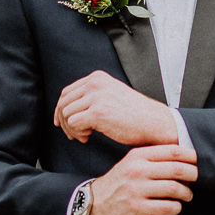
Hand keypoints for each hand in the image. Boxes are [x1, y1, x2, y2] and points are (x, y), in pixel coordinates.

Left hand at [55, 70, 178, 146]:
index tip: (61, 122)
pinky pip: (73, 124)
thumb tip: (68, 108)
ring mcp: (96, 97)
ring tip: (85, 135)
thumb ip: (92, 95)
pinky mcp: (98, 113)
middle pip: (64, 103)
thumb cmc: (135, 114)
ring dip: (72, 129)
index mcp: (97, 78)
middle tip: (73, 134)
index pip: (67, 92)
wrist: (154, 122)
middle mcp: (95, 83)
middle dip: (64, 122)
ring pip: (66, 114)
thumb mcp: (111, 94)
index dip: (60, 109)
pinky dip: (78, 133)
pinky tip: (89, 136)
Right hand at [88, 144, 196, 214]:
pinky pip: (167, 207)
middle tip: (195, 178)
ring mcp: (137, 190)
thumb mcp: (131, 162)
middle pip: (177, 169)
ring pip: (175, 188)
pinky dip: (176, 207)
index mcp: (138, 156)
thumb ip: (152, 157)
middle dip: (192, 175)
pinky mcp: (138, 208)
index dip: (190, 156)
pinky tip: (175, 206)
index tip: (196, 161)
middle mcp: (138, 170)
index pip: (173, 151)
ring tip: (187, 195)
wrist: (94, 203)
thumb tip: (181, 156)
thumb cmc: (117, 183)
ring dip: (186, 193)